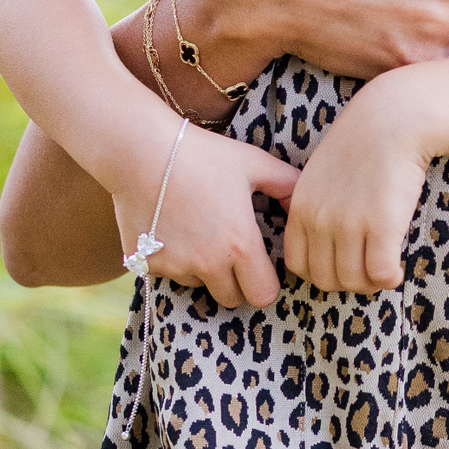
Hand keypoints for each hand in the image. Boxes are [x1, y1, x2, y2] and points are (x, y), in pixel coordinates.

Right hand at [111, 125, 298, 312]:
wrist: (142, 150)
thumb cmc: (204, 154)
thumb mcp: (254, 164)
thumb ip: (288, 185)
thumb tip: (306, 204)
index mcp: (240, 245)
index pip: (263, 295)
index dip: (265, 283)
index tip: (261, 266)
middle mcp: (207, 264)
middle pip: (231, 298)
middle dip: (236, 281)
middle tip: (230, 250)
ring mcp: (174, 266)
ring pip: (198, 285)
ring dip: (203, 269)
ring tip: (198, 230)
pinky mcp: (145, 263)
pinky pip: (168, 273)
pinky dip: (173, 259)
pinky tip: (172, 228)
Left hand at [281, 80, 431, 294]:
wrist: (394, 118)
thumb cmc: (364, 143)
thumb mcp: (322, 174)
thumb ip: (317, 206)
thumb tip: (328, 242)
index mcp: (301, 208)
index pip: (298, 265)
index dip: (322, 273)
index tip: (343, 266)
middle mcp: (319, 220)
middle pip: (325, 279)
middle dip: (348, 283)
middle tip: (368, 272)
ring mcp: (349, 224)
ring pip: (354, 281)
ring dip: (371, 284)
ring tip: (385, 271)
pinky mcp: (382, 226)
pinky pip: (381, 274)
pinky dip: (390, 279)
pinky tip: (397, 270)